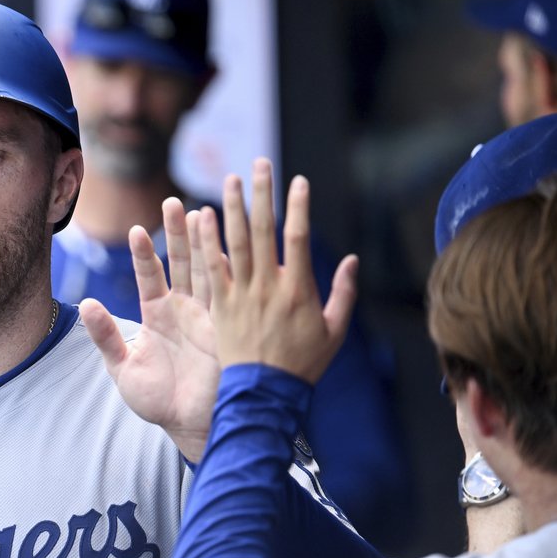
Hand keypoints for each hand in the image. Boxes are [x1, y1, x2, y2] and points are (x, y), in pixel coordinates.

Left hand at [79, 197, 220, 461]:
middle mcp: (185, 310)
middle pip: (182, 263)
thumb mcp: (124, 369)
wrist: (192, 426)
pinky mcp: (228, 328)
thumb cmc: (158, 402)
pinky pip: (229, 294)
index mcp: (158, 316)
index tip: (137, 230)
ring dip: (206, 242)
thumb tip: (85, 304)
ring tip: (203, 211)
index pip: (151, 276)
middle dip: (179, 234)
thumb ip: (105, 336)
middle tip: (175, 202)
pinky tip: (230, 245)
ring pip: (208, 270)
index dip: (145, 254)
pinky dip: (229, 270)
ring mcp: (209, 316)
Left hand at [198, 158, 357, 383]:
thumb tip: (354, 259)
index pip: (298, 238)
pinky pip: (212, 267)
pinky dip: (207, 241)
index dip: (298, 207)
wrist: (265, 394)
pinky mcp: (220, 305)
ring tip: (231, 179)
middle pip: (264, 231)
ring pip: (236, 243)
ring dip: (234, 208)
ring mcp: (242, 295)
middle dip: (262, 194)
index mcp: (299, 290)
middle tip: (260, 163)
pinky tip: (202, 216)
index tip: (298, 181)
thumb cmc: (304, 364)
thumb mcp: (335, 331)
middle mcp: (268, 287)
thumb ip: (344, 293)